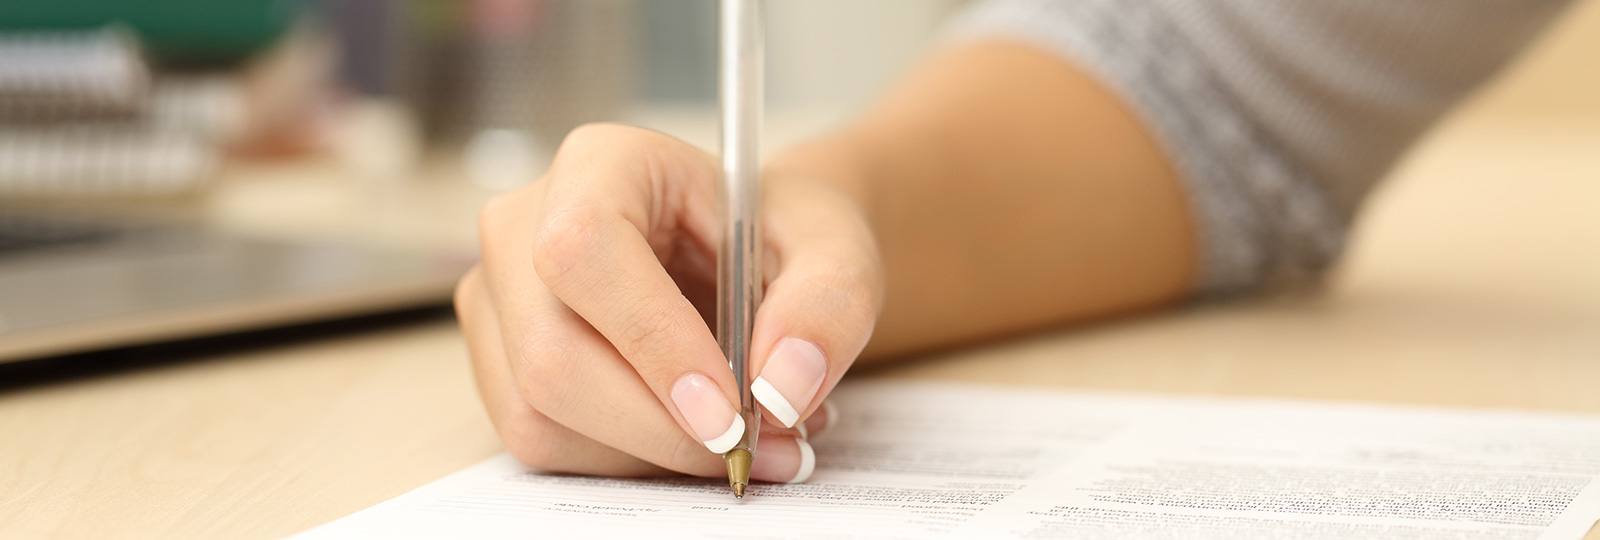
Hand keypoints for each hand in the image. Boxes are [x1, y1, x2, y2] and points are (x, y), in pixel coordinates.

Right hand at [455, 124, 881, 482]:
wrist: (751, 258)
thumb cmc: (780, 238)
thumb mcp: (837, 251)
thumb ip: (828, 304)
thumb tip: (781, 388)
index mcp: (601, 164)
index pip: (585, 252)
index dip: (652, 342)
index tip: (730, 412)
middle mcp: (523, 224)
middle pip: (552, 354)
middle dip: (663, 428)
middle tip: (760, 448)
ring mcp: (498, 297)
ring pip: (540, 414)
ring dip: (651, 453)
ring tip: (742, 436)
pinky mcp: (498, 362)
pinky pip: (544, 443)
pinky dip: (628, 462)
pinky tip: (689, 436)